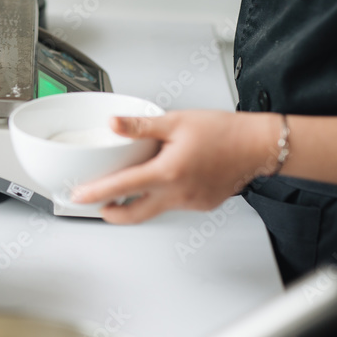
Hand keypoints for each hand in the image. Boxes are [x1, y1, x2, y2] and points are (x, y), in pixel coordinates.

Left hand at [71, 111, 281, 223]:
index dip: (95, 193)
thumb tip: (113, 124)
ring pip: (155, 209)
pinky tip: (167, 178)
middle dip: (111, 213)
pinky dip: (163, 195)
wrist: (260, 146)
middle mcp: (178, 194)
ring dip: (139, 200)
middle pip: (134, 214)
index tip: (77, 197)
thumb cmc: (224, 132)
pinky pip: (174, 204)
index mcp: (167, 172)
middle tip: (97, 204)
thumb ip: (141, 126)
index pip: (121, 187)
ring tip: (133, 181)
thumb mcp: (176, 121)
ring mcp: (190, 203)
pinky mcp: (202, 205)